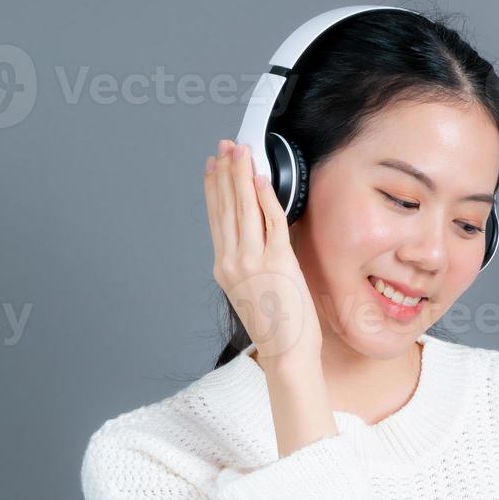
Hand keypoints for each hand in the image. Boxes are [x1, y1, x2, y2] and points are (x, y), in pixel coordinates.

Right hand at [204, 139, 322, 366]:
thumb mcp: (252, 287)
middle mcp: (232, 261)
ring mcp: (253, 262)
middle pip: (226, 206)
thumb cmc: (276, 325)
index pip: (215, 217)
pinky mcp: (277, 263)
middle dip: (226, 172)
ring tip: (242, 153)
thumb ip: (249, 258)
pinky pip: (270, 222)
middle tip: (226, 147)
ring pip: (244, 208)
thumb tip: (255, 229)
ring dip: (243, 176)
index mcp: (224, 267)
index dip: (213, 187)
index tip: (213, 165)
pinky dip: (265, 198)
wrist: (286, 353)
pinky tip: (262, 179)